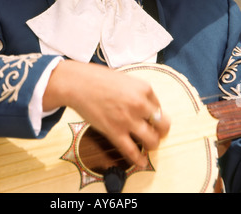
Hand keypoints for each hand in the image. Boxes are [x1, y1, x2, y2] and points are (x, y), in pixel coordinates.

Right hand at [43, 60, 169, 167]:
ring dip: (152, 145)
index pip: (159, 106)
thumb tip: (143, 106)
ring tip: (148, 145)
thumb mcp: (124, 80)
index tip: (151, 118)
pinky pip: (132, 151)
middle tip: (156, 132)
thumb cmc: (97, 78)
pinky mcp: (115, 132)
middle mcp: (140, 104)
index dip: (155, 113)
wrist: (77, 83)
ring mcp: (128, 120)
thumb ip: (136, 93)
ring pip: (152, 141)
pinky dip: (138, 160)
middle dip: (161, 131)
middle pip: (163, 125)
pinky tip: (140, 162)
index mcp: (144, 88)